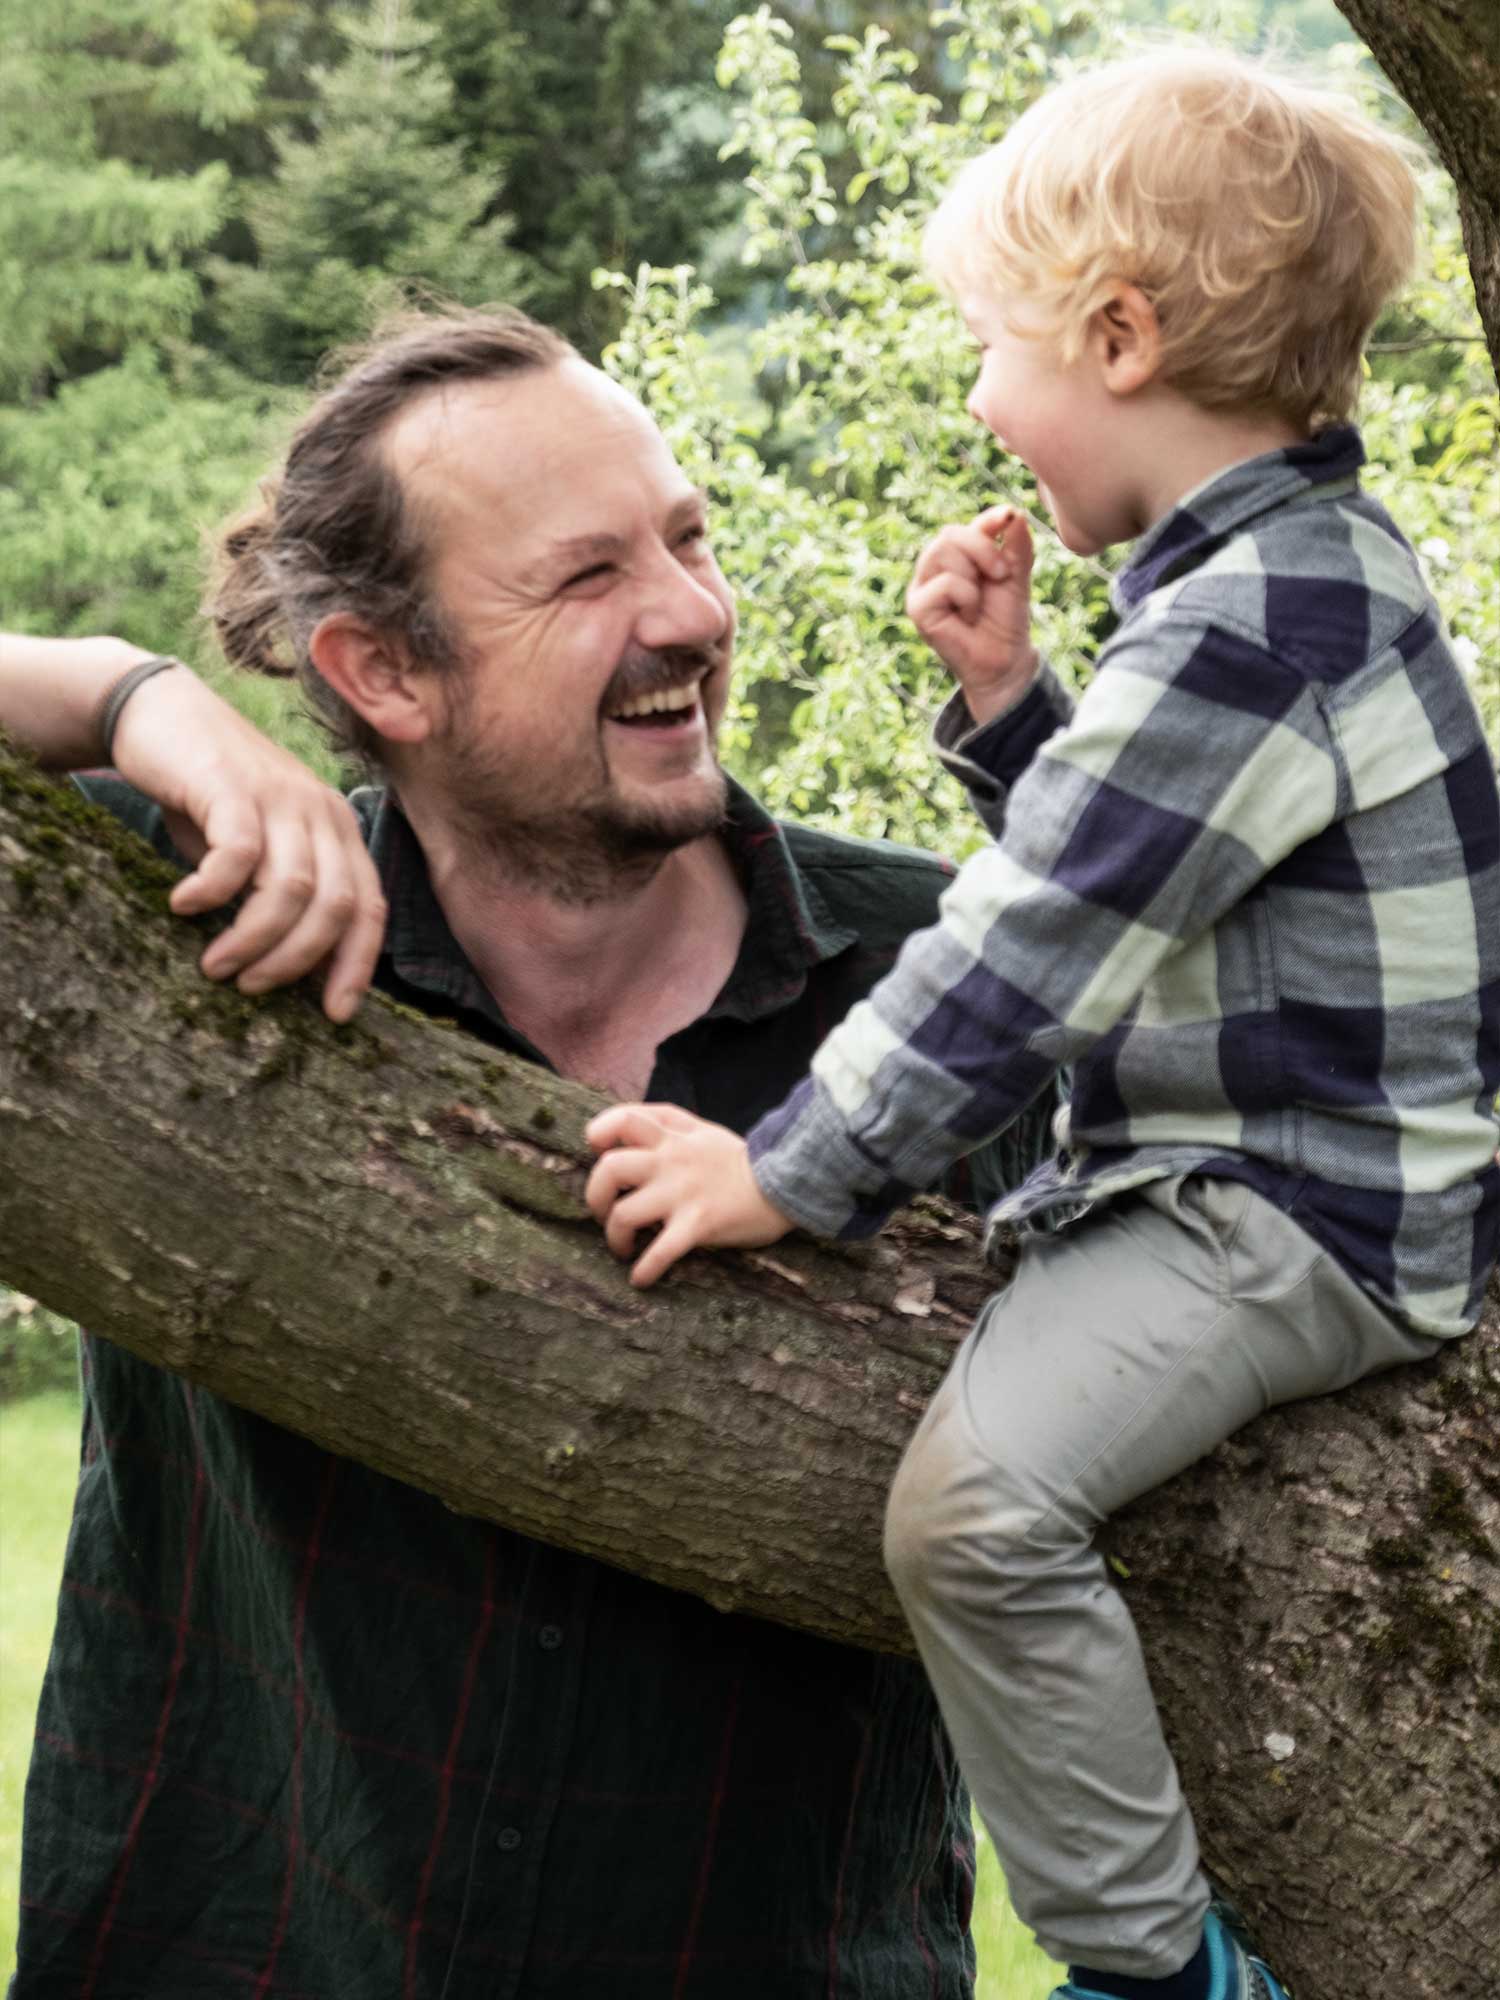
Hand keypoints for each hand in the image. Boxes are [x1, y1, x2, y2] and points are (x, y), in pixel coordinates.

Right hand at [109, 667, 386, 1022]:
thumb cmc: (212, 799)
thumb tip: (302, 976)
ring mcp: (281, 796)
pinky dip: (213, 892)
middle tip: (250, 987)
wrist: (160, 716)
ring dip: (253, 939)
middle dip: (296, 961)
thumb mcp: (261, 853)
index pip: (370, 910)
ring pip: (292, 889)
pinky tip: (185, 905)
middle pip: (335, 907)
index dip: (357, 966)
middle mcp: (322, 812)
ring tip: (215, 965)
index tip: (334, 1015)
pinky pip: (238, 856)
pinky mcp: (232, 787)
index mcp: (340, 832)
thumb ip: (284, 902)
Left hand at [584, 1103, 791, 1286]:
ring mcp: (683, 1194)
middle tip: (604, 1211)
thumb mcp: (703, 1132)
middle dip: (595, 1195)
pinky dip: (645, 1270)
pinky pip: (660, 1252)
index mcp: (674, 1137)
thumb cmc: (739, 1163)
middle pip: (609, 1168)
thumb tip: (627, 1132)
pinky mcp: (698, 1225)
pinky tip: (641, 1278)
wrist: (786, 1184)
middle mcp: (672, 1161)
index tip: (596, 1148)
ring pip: (624, 1214)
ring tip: (623, 1247)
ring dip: (615, 1237)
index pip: (625, 1118)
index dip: (600, 1131)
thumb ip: (668, 1127)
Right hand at [906, 506, 1037, 726]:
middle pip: (949, 534)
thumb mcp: (1016, 575)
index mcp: (953, 557)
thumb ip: (1016, 545)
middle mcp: (932, 569)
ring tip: (978, 604)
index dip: (986, 520)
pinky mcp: (917, 609)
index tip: (1009, 517)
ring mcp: (921, 588)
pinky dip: (966, 597)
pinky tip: (967, 617)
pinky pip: (944, 583)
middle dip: (983, 550)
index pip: (964, 527)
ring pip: (943, 553)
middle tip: (1003, 574)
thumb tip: (1013, 513)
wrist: (1005, 659)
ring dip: (974, 577)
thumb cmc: (1006, 618)